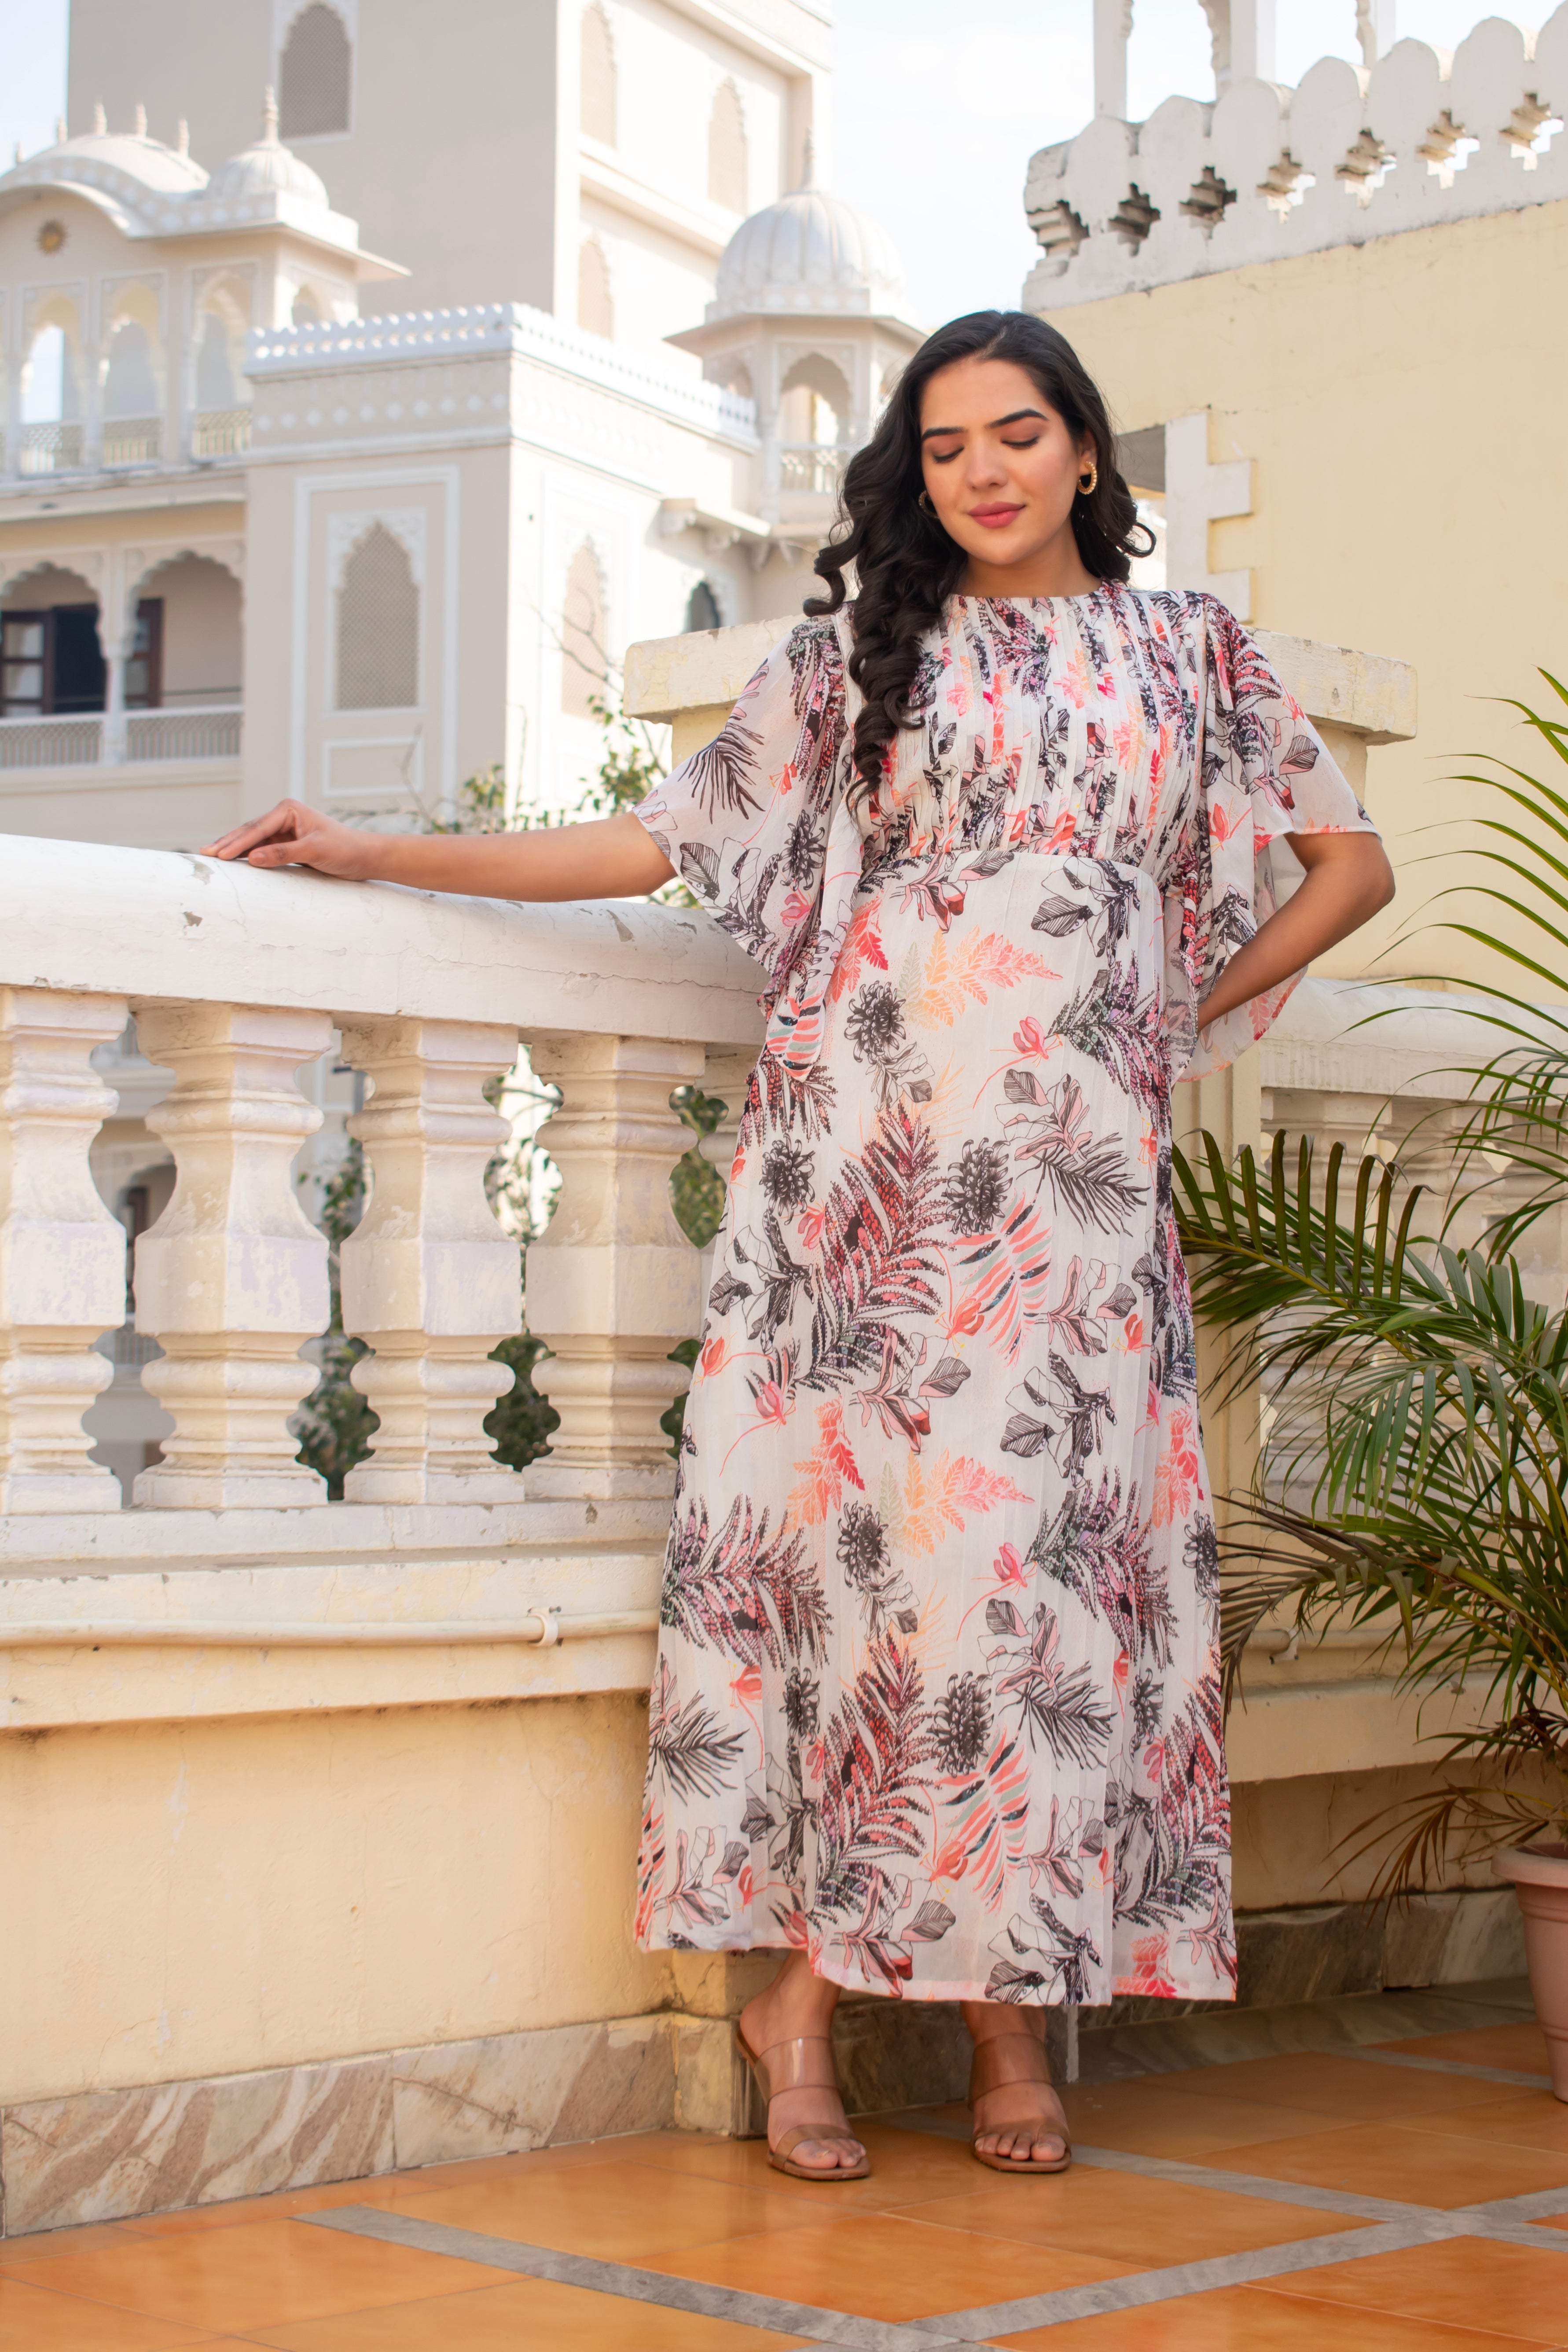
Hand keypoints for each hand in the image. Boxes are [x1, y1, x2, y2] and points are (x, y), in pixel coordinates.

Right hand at [199, 800, 383, 879]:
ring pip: (252, 840)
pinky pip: (261, 849)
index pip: (257, 828)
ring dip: (233, 849)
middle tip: (205, 854)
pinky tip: (233, 862)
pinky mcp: (286, 844)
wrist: (363, 856)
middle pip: (249, 831)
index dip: (237, 843)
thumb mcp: (314, 850)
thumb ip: (283, 853)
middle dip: (227, 843)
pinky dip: (247, 856)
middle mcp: (283, 817)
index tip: (219, 855)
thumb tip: (253, 858)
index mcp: (288, 810)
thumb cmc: (344, 848)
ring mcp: (283, 830)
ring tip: (212, 856)